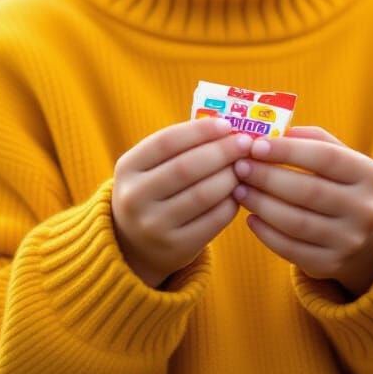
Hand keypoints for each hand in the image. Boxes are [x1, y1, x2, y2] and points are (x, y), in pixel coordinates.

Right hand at [112, 119, 252, 287]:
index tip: (227, 124)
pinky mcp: (176, 248)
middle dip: (222, 152)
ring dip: (230, 176)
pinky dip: (231, 202)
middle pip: (186, 167)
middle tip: (245, 144)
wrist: (137, 245)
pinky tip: (237, 192)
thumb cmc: (154, 190)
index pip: (166, 141)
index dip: (200, 131)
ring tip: (243, 167)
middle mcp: (134, 198)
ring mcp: (153, 227)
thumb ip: (181, 146)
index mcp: (127, 168)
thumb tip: (227, 127)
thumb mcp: (152, 166)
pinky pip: (214, 220)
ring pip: (203, 194)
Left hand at [232, 126, 372, 296]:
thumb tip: (272, 133)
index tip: (255, 145)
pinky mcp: (331, 265)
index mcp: (368, 174)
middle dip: (267, 177)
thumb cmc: (343, 184)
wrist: (370, 237)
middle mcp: (365, 210)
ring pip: (296, 222)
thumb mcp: (341, 157)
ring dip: (261, 204)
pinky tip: (251, 217)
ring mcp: (349, 241)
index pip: (325, 157)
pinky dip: (266, 233)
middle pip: (308, 191)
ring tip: (239, 190)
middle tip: (240, 166)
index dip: (287, 151)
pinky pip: (290, 249)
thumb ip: (312, 140)